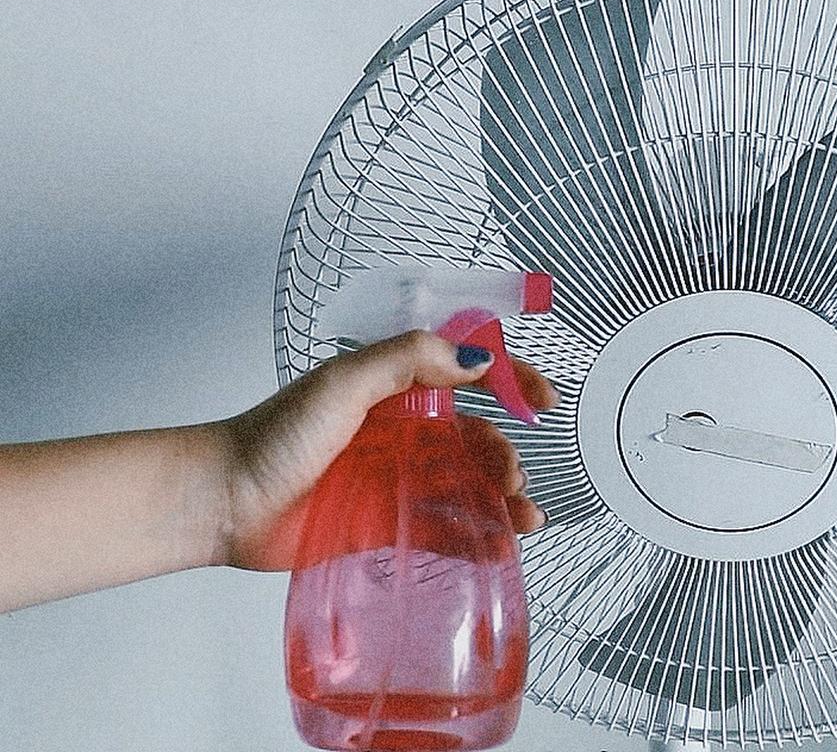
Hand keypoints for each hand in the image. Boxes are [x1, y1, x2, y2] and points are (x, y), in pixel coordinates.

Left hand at [220, 331, 558, 571]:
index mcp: (396, 390)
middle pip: (477, 439)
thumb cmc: (272, 437)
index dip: (511, 382)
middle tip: (511, 478)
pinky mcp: (388, 526)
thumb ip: (406, 360)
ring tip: (521, 519)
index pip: (467, 376)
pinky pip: (445, 530)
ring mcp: (397, 481)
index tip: (542, 398)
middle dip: (506, 456)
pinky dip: (478, 538)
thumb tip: (474, 359)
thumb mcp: (342, 382)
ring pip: (469, 486)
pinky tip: (499, 546)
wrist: (224, 503)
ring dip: (503, 500)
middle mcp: (403, 433)